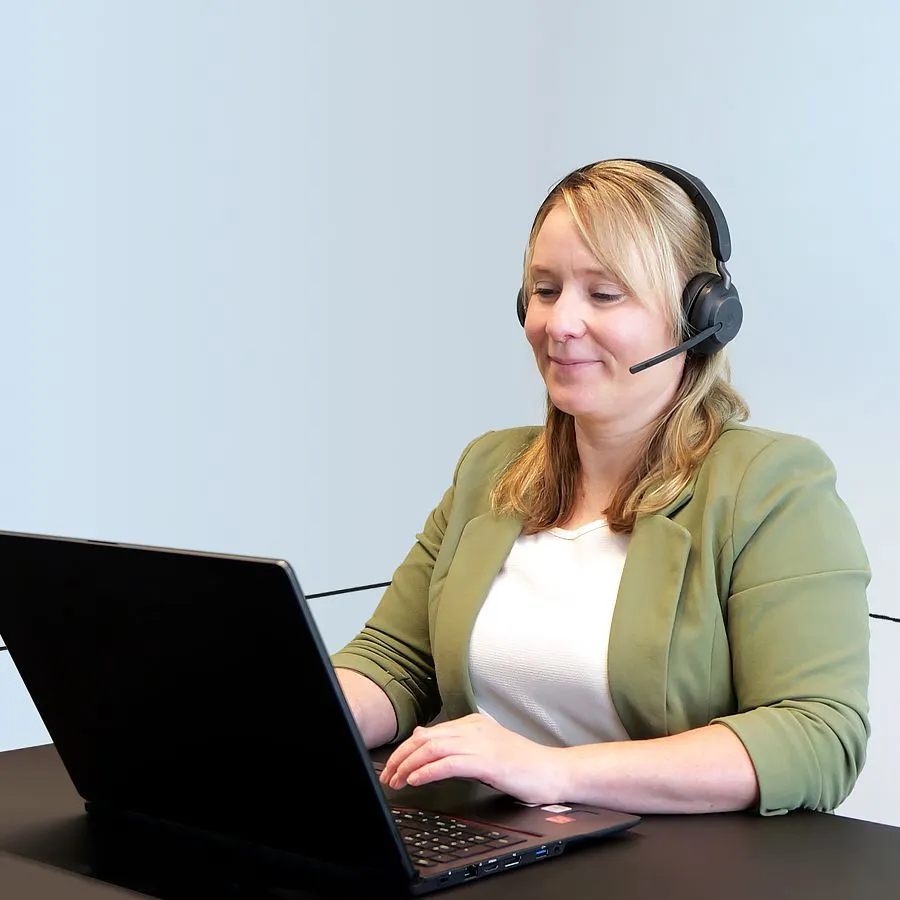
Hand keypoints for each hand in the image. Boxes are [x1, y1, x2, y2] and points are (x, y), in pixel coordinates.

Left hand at [378, 713, 567, 804]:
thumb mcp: (485, 749)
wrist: (554, 772)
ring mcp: (481, 743)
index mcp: (473, 724)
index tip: (392, 767)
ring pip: (433, 748)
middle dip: (401, 757)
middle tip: (388, 776)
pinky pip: (450, 763)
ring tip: (397, 780)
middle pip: (425, 738)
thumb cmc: (523, 765)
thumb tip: (424, 736)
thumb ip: (456, 743)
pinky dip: (428, 771)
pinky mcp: (488, 761)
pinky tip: (416, 780)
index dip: (405, 750)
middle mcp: (474, 729)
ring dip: (409, 765)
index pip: (429, 732)